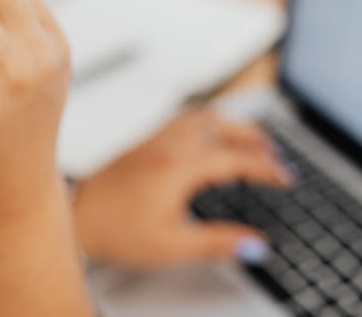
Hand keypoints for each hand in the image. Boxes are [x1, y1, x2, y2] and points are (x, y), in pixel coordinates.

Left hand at [72, 106, 293, 267]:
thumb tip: (255, 245)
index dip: (266, 167)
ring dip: (229, 123)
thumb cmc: (114, 231)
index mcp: (178, 167)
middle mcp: (166, 146)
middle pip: (220, 125)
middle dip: (254, 137)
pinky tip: (208, 136)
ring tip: (249, 139)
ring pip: (200, 116)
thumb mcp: (172, 246)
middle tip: (275, 155)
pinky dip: (206, 121)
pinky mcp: (142, 143)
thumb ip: (218, 244)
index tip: (285, 177)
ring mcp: (152, 140)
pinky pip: (182, 119)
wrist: (75, 218)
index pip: (235, 157)